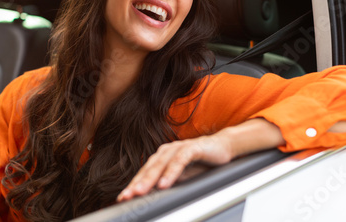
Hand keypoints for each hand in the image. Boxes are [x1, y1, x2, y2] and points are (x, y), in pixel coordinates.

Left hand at [116, 133, 232, 201]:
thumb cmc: (201, 162)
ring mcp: (178, 148)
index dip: (132, 186)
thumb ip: (168, 183)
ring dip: (150, 179)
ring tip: (141, 192)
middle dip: (136, 184)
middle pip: (148, 169)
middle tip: (127, 197)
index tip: (122, 199)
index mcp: (161, 158)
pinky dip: (171, 173)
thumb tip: (154, 197)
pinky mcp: (191, 147)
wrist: (223, 147)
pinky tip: (165, 183)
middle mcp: (166, 151)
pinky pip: (179, 161)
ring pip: (161, 164)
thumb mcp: (182, 177)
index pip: (144, 174)